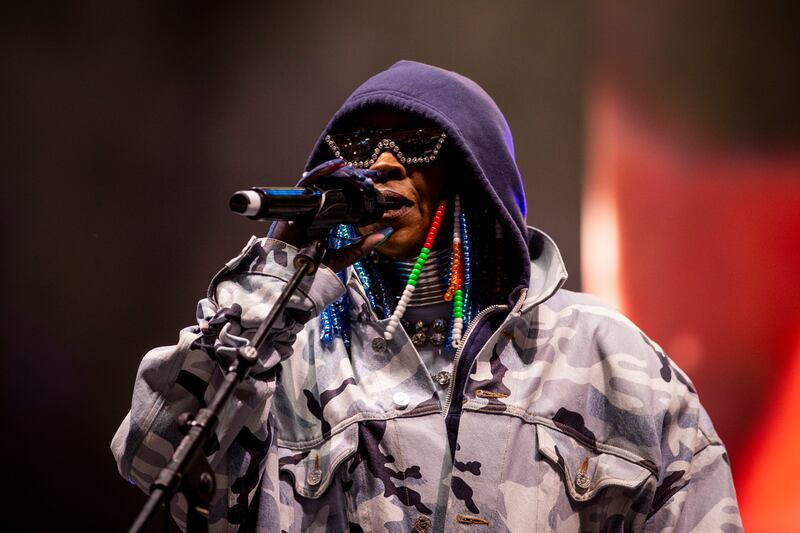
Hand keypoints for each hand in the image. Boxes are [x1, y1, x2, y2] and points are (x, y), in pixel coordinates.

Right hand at [269, 160, 392, 271]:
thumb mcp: (343, 257)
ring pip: (322, 185)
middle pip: (333, 192)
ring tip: (351, 169)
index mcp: (326, 224)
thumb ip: (362, 247)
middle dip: (348, 182)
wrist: (291, 269)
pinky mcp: (297, 202)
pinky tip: (336, 167)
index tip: (369, 188)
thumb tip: (384, 235)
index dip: (354, 195)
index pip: (342, 204)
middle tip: (363, 176)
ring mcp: (306, 207)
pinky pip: (309, 184)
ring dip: (337, 176)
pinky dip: (321, 173)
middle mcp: (316, 213)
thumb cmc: (311, 266)